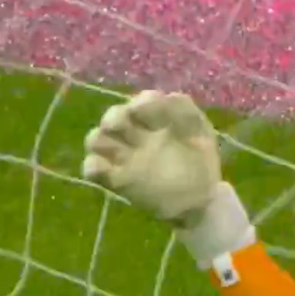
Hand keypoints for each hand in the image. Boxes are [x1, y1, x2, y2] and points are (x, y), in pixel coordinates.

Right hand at [82, 90, 220, 226]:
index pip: (145, 102)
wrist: (199, 199)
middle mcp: (137, 134)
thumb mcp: (202, 135)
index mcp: (159, 120)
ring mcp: (125, 155)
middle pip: (115, 116)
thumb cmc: (200, 162)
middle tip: (118, 126)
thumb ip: (188, 114)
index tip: (145, 111)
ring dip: (99, 139)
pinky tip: (103, 170)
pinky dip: (93, 166)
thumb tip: (170, 96)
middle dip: (114, 117)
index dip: (144, 103)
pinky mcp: (116, 178)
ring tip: (114, 149)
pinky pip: (94, 167)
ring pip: (97, 139)